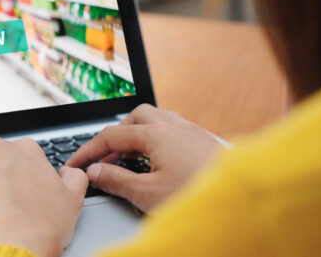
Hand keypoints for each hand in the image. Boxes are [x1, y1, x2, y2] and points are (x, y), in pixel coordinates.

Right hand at [67, 104, 222, 211]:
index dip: (89, 150)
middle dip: (116, 134)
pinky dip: (158, 138)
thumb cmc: (198, 196)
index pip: (111, 135)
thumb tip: (95, 172)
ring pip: (157, 119)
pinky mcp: (205, 142)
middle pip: (135, 117)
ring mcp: (192, 132)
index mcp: (156, 134)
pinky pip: (175, 128)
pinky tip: (160, 158)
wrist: (244, 203)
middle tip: (107, 157)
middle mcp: (175, 126)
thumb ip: (116, 180)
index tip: (76, 164)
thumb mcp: (147, 194)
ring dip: (138, 133)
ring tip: (131, 156)